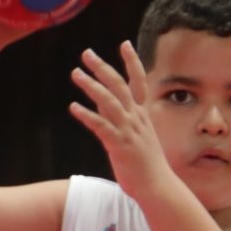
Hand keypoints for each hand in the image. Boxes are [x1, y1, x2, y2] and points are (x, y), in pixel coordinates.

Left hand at [67, 42, 173, 204]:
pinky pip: (100, 126)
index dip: (132, 61)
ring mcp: (128, 130)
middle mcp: (136, 118)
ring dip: (91, 85)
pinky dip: (86, 115)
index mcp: (142, 115)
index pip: (139, 81)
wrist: (158, 187)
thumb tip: (101, 104)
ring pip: (109, 100)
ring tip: (75, 73)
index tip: (124, 43)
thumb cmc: (147, 166)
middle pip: (119, 85)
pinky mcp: (119, 145)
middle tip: (86, 53)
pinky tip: (73, 107)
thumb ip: (119, 119)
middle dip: (102, 67)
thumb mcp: (136, 137)